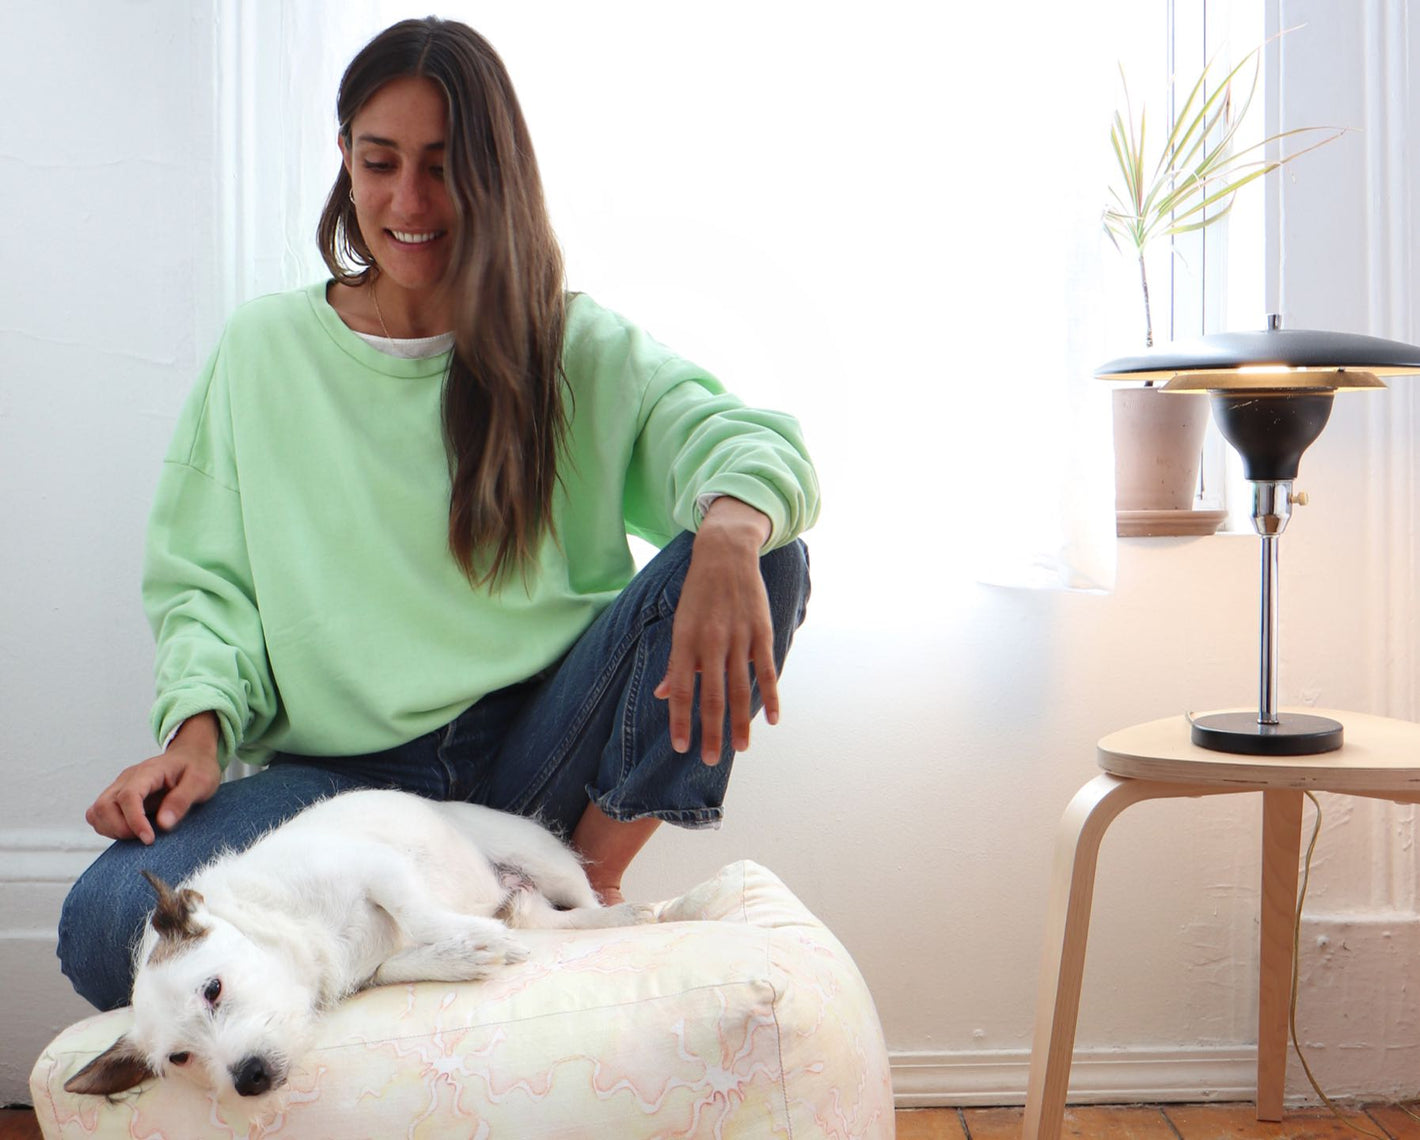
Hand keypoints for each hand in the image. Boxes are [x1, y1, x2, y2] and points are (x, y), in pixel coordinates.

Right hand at [85, 713, 221, 843]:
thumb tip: (163, 823)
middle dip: (121, 829)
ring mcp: (120, 786)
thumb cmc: (198, 767)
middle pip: (105, 805)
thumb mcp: (201, 782)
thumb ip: (182, 800)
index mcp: (149, 771)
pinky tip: (130, 831)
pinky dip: (108, 827)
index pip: (129, 796)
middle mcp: (128, 778)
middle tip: (146, 837)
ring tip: (138, 834)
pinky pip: (99, 814)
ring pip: (97, 811)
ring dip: (112, 829)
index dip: (135, 821)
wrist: (192, 756)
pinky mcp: (118, 796)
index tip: (149, 839)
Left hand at [654, 498, 777, 764]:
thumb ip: (676, 662)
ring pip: (739, 689)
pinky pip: (766, 670)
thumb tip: (664, 694)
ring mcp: (738, 637)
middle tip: (710, 760)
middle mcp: (711, 642)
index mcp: (686, 640)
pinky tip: (771, 719)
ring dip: (740, 722)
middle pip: (711, 696)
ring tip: (741, 748)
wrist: (725, 553)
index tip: (682, 747)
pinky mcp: (761, 632)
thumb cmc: (698, 593)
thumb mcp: (679, 622)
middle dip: (710, 732)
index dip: (681, 720)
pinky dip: (770, 696)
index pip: (682, 690)